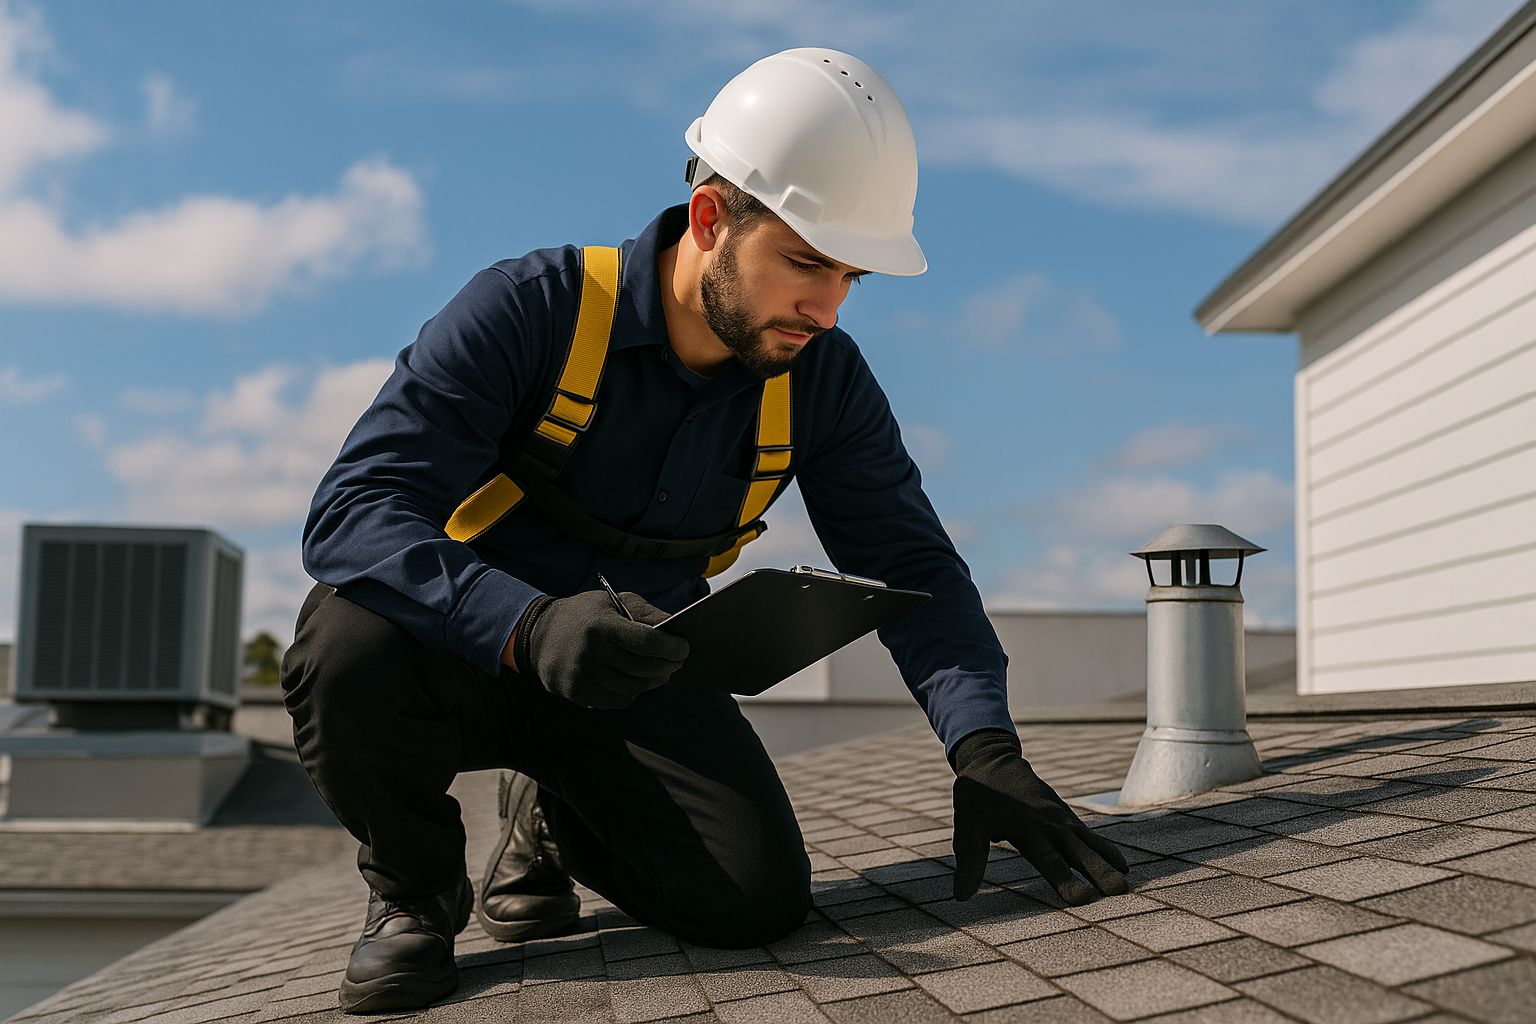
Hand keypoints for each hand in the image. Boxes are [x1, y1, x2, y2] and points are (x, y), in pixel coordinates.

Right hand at [516, 590, 688, 708]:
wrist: (538, 634)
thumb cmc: (585, 615)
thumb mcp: (612, 602)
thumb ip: (646, 614)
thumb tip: (677, 628)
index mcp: (602, 625)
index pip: (648, 642)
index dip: (672, 648)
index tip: (684, 648)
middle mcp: (590, 651)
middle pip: (643, 668)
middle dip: (667, 666)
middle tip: (678, 663)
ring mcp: (582, 675)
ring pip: (633, 688)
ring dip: (653, 682)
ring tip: (661, 674)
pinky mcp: (577, 692)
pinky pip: (616, 700)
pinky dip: (633, 694)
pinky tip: (638, 684)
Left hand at [951, 729, 1128, 904]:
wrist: (993, 759)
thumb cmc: (978, 794)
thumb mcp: (967, 823)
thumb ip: (969, 859)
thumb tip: (960, 896)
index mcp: (1027, 828)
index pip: (1049, 860)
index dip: (1065, 880)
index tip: (1082, 899)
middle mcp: (1049, 823)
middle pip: (1078, 852)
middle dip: (1099, 872)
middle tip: (1119, 893)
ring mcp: (1061, 818)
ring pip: (1089, 843)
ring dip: (1108, 862)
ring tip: (1128, 884)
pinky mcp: (1065, 816)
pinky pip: (1090, 834)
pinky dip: (1107, 848)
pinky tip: (1122, 865)